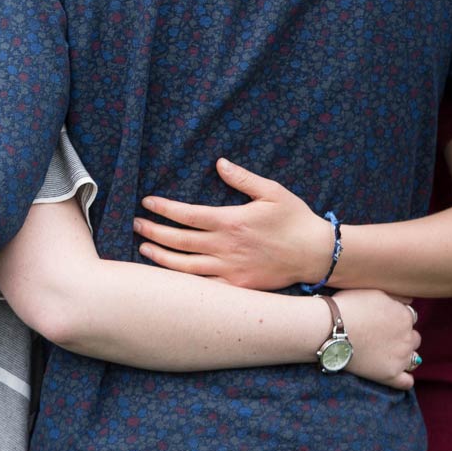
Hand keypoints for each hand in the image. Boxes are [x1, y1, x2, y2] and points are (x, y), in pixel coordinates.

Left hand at [134, 157, 332, 289]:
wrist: (317, 254)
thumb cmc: (295, 219)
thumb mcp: (272, 191)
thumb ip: (243, 178)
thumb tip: (219, 163)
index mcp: (231, 222)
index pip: (187, 215)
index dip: (164, 209)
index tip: (147, 203)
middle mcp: (225, 247)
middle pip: (179, 240)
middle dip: (153, 231)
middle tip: (135, 224)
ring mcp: (230, 270)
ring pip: (185, 266)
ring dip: (161, 256)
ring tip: (143, 248)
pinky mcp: (237, 287)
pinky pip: (203, 287)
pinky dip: (183, 282)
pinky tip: (169, 277)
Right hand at [335, 290, 419, 390]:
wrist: (329, 328)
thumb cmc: (348, 307)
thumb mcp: (374, 292)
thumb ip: (396, 297)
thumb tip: (409, 301)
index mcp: (404, 316)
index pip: (409, 317)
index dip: (396, 318)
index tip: (383, 320)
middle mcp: (407, 337)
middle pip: (413, 338)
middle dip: (402, 336)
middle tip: (382, 335)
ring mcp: (401, 358)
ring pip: (413, 358)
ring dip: (404, 355)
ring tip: (385, 352)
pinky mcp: (391, 374)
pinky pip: (407, 381)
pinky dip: (405, 378)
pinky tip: (398, 373)